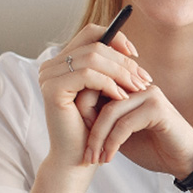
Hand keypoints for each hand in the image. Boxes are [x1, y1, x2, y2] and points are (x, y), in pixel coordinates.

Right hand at [37, 24, 151, 168]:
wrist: (77, 159)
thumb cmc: (93, 128)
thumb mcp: (104, 93)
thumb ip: (110, 70)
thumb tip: (131, 51)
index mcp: (62, 62)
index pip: (91, 33)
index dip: (116, 38)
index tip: (136, 56)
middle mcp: (51, 65)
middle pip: (95, 44)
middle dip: (124, 61)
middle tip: (144, 78)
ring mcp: (49, 76)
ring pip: (93, 57)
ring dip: (121, 73)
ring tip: (138, 88)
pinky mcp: (53, 89)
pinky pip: (88, 75)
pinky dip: (109, 84)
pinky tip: (122, 98)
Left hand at [83, 84, 192, 177]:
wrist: (185, 162)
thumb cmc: (154, 148)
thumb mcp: (121, 135)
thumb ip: (102, 122)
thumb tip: (73, 117)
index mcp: (129, 87)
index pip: (95, 88)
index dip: (82, 113)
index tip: (78, 142)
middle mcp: (139, 86)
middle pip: (99, 96)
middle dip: (87, 127)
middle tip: (85, 154)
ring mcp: (149, 94)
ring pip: (110, 112)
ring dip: (98, 139)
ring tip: (94, 159)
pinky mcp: (157, 108)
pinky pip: (124, 124)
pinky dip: (113, 143)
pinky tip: (109, 158)